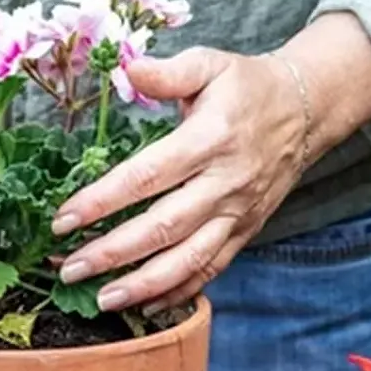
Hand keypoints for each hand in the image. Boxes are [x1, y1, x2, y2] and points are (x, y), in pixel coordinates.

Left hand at [50, 47, 307, 312]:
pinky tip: (146, 306)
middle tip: (70, 269)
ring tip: (103, 300)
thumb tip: (128, 69)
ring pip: (188, 259)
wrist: (306, 110)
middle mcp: (224, 183)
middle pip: (162, 227)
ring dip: (144, 284)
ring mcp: (237, 212)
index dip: (102, 200)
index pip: (146, 177)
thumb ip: (169, 72)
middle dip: (113, 253)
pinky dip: (180, 292)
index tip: (63, 219)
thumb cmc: (247, 87)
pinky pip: (212, 268)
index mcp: (209, 139)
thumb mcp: (210, 64)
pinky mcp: (246, 230)